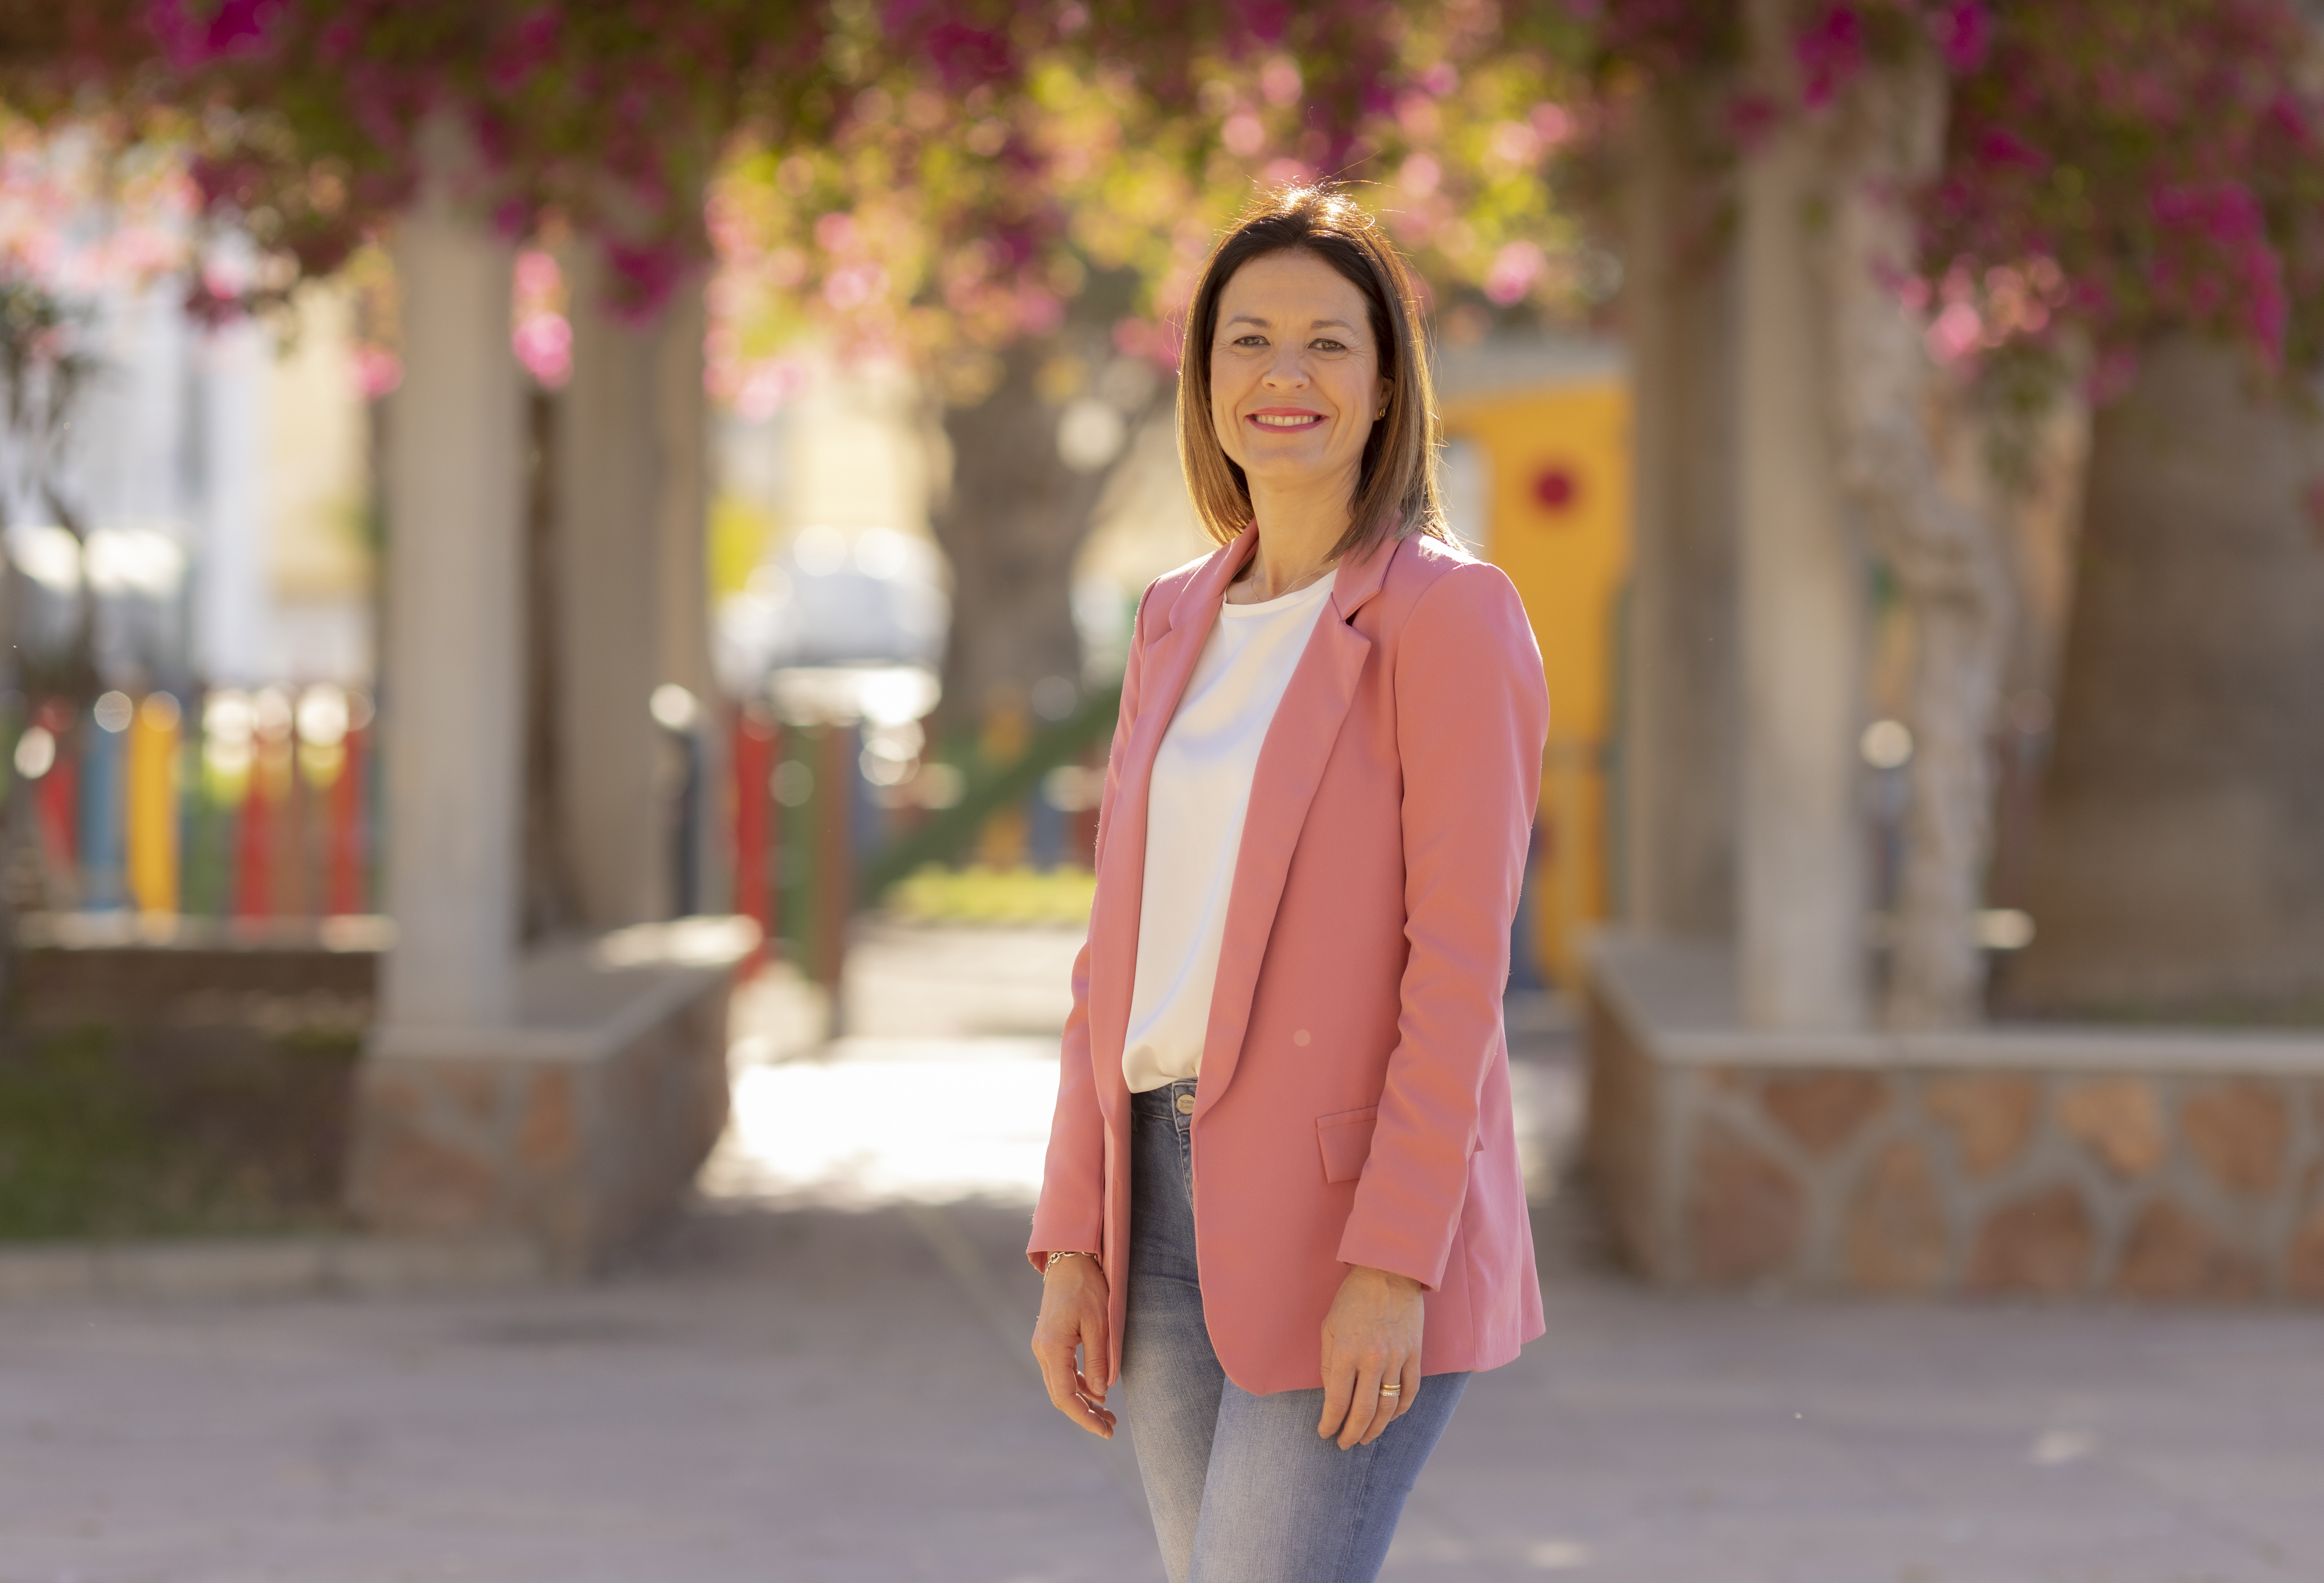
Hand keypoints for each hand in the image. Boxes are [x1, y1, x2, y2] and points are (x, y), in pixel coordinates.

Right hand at [1031, 1255, 1115, 1438]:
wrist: (1069, 1259)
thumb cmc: (1087, 1287)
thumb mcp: (1100, 1324)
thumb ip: (1099, 1361)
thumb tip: (1101, 1394)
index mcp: (1052, 1348)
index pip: (1065, 1397)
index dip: (1085, 1418)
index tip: (1105, 1431)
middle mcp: (1042, 1351)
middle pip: (1061, 1395)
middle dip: (1085, 1414)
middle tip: (1111, 1427)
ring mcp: (1043, 1346)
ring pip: (1061, 1385)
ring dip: (1083, 1401)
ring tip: (1109, 1414)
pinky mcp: (1049, 1342)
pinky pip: (1062, 1372)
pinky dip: (1079, 1385)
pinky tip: (1097, 1391)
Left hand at [1317, 1265, 1424, 1449]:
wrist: (1390, 1272)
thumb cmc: (1353, 1298)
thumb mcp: (1330, 1327)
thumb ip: (1330, 1364)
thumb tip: (1333, 1397)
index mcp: (1346, 1351)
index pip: (1337, 1401)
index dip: (1330, 1423)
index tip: (1325, 1433)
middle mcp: (1372, 1359)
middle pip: (1364, 1411)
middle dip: (1352, 1434)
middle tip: (1344, 1444)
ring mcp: (1397, 1358)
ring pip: (1388, 1407)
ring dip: (1376, 1428)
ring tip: (1365, 1438)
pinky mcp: (1415, 1355)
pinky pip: (1410, 1392)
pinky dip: (1400, 1410)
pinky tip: (1389, 1417)